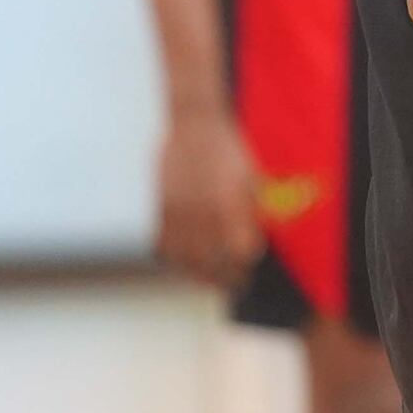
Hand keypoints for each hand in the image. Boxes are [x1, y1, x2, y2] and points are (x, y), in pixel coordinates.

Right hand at [151, 108, 267, 287]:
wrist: (193, 126)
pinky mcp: (160, 208)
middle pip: (213, 261)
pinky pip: (164, 245)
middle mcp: (203, 211)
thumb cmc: (229, 151)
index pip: (241, 249)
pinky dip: (175, 258)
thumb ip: (251, 211)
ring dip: (198, 275)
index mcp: (230, 203)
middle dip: (225, 278)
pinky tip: (185, 263)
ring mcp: (178, 212)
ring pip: (186, 259)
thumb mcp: (251, 177)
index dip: (245, 261)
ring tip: (210, 282)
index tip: (248, 265)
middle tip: (234, 286)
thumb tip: (252, 243)